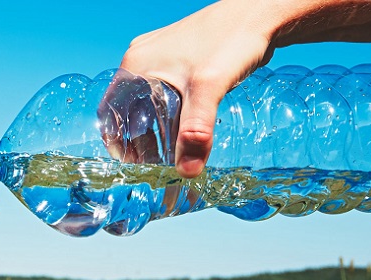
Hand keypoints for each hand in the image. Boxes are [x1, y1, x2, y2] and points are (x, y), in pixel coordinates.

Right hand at [117, 0, 281, 177]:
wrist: (260, 13)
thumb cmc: (231, 40)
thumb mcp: (210, 89)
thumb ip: (196, 131)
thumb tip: (187, 172)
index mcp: (136, 65)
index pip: (110, 111)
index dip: (117, 141)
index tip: (132, 164)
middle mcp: (142, 59)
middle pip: (128, 108)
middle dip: (138, 138)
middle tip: (155, 163)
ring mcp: (159, 56)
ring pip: (147, 101)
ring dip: (155, 126)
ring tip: (171, 150)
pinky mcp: (178, 58)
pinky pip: (163, 91)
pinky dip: (169, 112)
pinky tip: (186, 124)